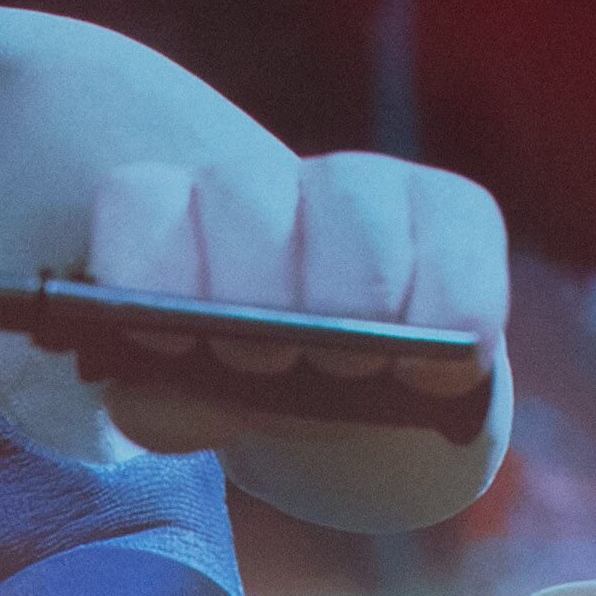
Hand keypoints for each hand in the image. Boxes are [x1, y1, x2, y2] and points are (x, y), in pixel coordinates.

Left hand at [82, 152, 510, 527]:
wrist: (362, 409)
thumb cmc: (256, 396)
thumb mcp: (196, 411)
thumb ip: (162, 405)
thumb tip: (170, 397)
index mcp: (173, 220)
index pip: (138, 201)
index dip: (148, 266)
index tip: (165, 337)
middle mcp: (260, 184)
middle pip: (245, 201)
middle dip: (260, 297)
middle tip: (274, 363)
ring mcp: (358, 183)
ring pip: (353, 210)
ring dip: (353, 302)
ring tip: (355, 369)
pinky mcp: (453, 207)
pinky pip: (457, 240)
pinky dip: (450, 315)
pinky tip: (437, 370)